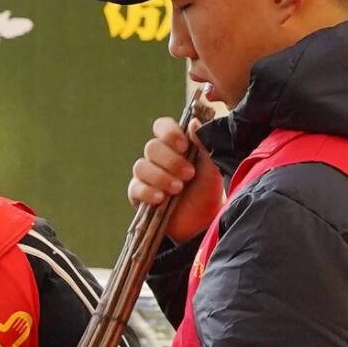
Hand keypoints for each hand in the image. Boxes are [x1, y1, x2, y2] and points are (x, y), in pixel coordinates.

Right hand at [129, 117, 209, 234]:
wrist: (203, 224)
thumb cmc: (207, 192)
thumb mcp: (211, 169)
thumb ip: (204, 145)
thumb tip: (194, 123)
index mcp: (173, 146)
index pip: (161, 127)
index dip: (169, 133)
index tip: (184, 146)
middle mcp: (157, 158)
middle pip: (152, 147)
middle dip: (171, 161)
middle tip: (189, 174)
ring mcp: (146, 176)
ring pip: (141, 166)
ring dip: (161, 176)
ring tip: (178, 189)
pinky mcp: (139, 195)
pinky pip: (136, 187)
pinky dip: (148, 192)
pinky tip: (161, 198)